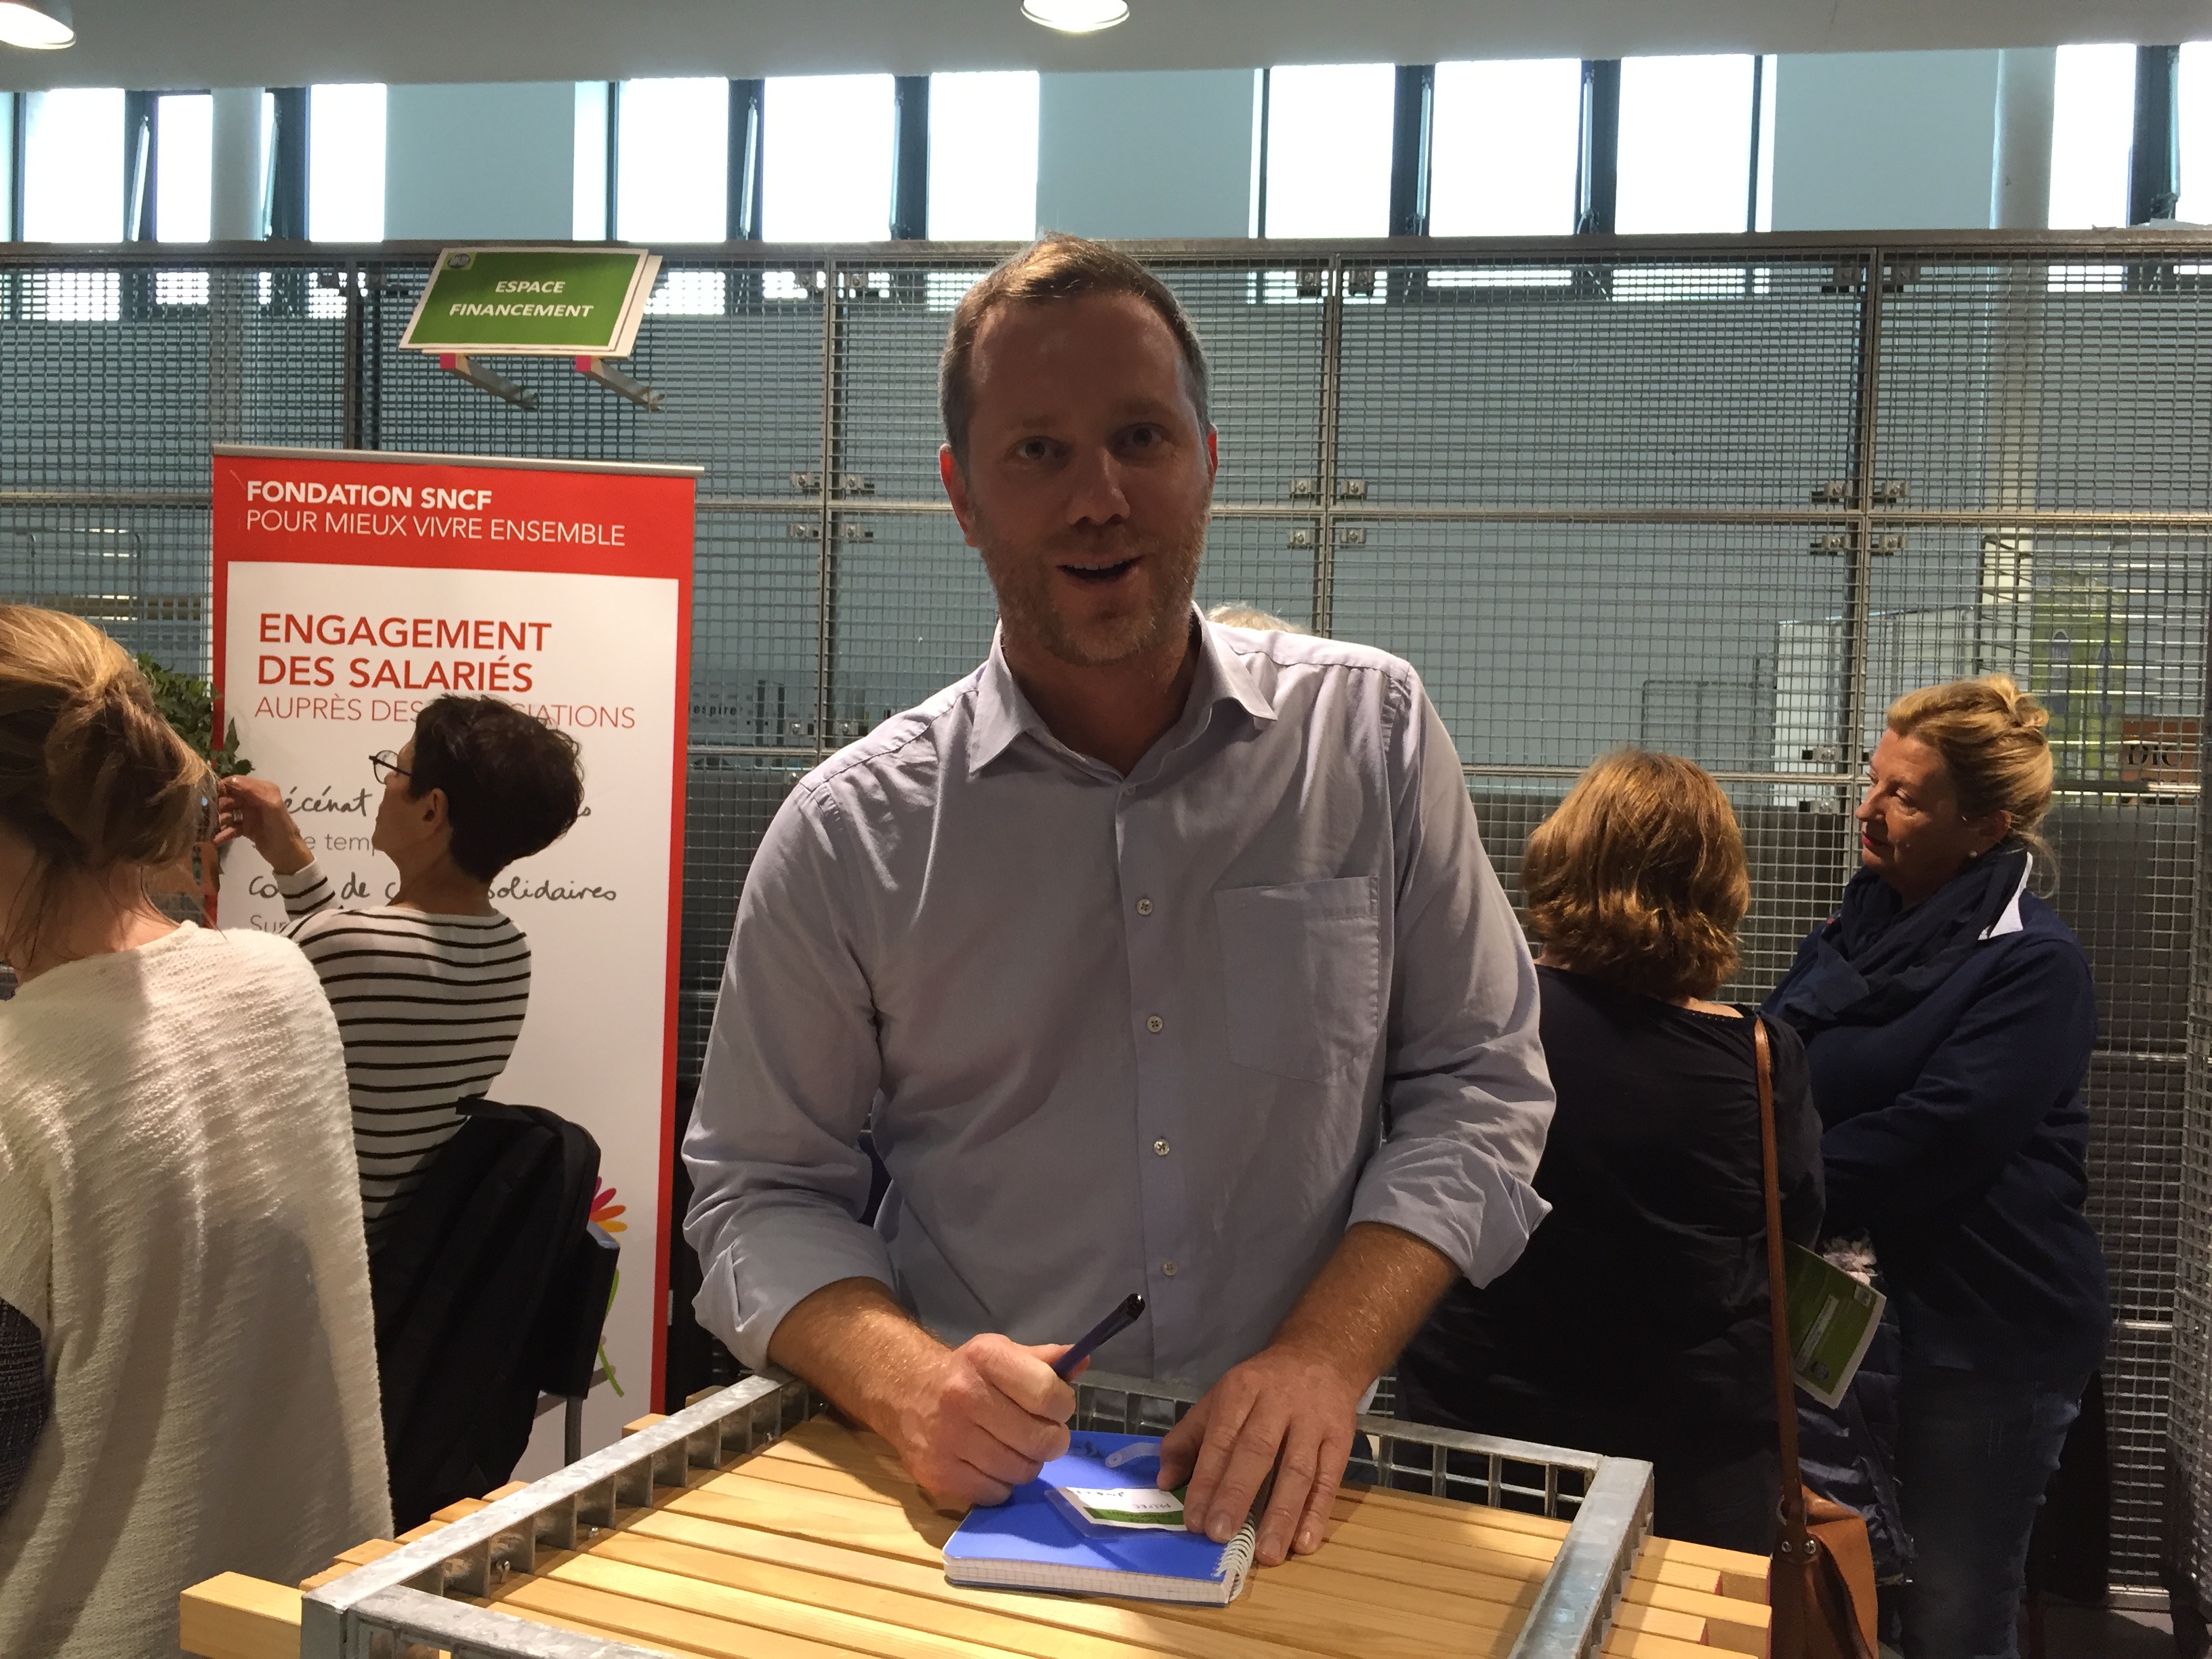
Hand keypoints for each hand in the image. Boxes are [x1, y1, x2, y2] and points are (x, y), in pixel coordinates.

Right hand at [215, 776, 311, 873]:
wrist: (288, 855)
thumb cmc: (281, 829)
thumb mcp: (271, 806)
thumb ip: (253, 792)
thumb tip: (231, 780)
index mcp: (263, 790)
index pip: (237, 782)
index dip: (223, 786)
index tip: (209, 794)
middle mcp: (255, 799)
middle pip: (229, 797)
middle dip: (218, 805)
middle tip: (207, 814)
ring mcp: (250, 814)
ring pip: (228, 812)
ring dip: (219, 819)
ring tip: (211, 828)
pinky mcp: (246, 828)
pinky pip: (231, 827)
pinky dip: (224, 832)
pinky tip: (216, 839)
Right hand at [883, 1332, 1079, 1507]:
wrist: (906, 1392)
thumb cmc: (967, 1373)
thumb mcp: (1003, 1353)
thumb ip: (1045, 1360)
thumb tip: (1082, 1361)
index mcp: (985, 1358)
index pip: (1047, 1393)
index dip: (1063, 1406)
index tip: (1056, 1408)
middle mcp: (963, 1396)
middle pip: (1039, 1439)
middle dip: (1052, 1440)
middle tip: (1043, 1435)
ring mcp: (947, 1438)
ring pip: (1020, 1471)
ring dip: (1027, 1463)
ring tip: (1016, 1448)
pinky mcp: (937, 1474)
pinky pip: (995, 1494)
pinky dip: (1001, 1484)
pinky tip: (992, 1464)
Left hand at [1157, 1341, 1362, 1566]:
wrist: (1320, 1357)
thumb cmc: (1261, 1388)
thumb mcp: (1219, 1399)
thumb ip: (1189, 1439)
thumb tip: (1165, 1482)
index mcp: (1240, 1392)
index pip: (1221, 1440)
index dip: (1207, 1480)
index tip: (1195, 1521)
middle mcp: (1277, 1405)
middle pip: (1257, 1452)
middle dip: (1237, 1495)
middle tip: (1221, 1535)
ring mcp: (1313, 1422)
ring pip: (1297, 1470)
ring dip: (1282, 1515)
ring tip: (1268, 1554)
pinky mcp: (1341, 1439)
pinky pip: (1329, 1480)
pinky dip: (1318, 1513)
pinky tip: (1305, 1542)